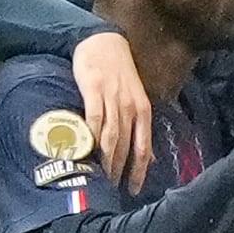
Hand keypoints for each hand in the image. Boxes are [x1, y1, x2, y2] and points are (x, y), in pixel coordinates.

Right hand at [74, 32, 154, 192]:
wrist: (103, 42)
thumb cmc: (118, 73)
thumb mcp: (135, 100)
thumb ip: (139, 128)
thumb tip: (148, 158)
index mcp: (142, 111)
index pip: (143, 148)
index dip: (139, 171)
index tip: (133, 190)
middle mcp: (130, 107)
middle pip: (126, 146)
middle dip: (119, 170)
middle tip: (111, 190)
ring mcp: (112, 99)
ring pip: (110, 136)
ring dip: (106, 159)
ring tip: (99, 177)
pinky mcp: (94, 90)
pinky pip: (93, 119)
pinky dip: (90, 137)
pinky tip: (86, 151)